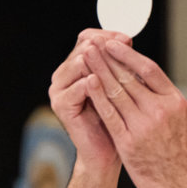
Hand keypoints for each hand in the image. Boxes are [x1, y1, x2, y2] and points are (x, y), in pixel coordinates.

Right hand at [49, 29, 132, 172]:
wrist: (106, 151)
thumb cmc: (116, 119)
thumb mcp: (119, 86)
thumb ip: (118, 64)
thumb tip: (127, 40)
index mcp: (75, 66)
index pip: (87, 38)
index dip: (107, 36)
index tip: (128, 39)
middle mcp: (63, 74)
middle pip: (82, 47)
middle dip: (106, 46)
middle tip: (125, 46)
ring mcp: (59, 89)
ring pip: (78, 64)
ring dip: (100, 61)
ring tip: (117, 61)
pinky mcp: (61, 105)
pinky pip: (77, 88)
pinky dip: (91, 83)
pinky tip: (102, 81)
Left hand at [81, 39, 186, 187]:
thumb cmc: (181, 158)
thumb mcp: (179, 123)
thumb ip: (163, 103)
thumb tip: (146, 84)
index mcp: (175, 102)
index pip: (149, 69)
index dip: (128, 54)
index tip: (113, 43)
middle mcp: (161, 110)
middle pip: (129, 77)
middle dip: (108, 58)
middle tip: (93, 43)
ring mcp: (144, 126)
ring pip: (117, 91)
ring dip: (98, 71)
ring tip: (86, 56)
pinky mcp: (129, 142)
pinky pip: (109, 113)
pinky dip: (97, 95)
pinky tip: (87, 82)